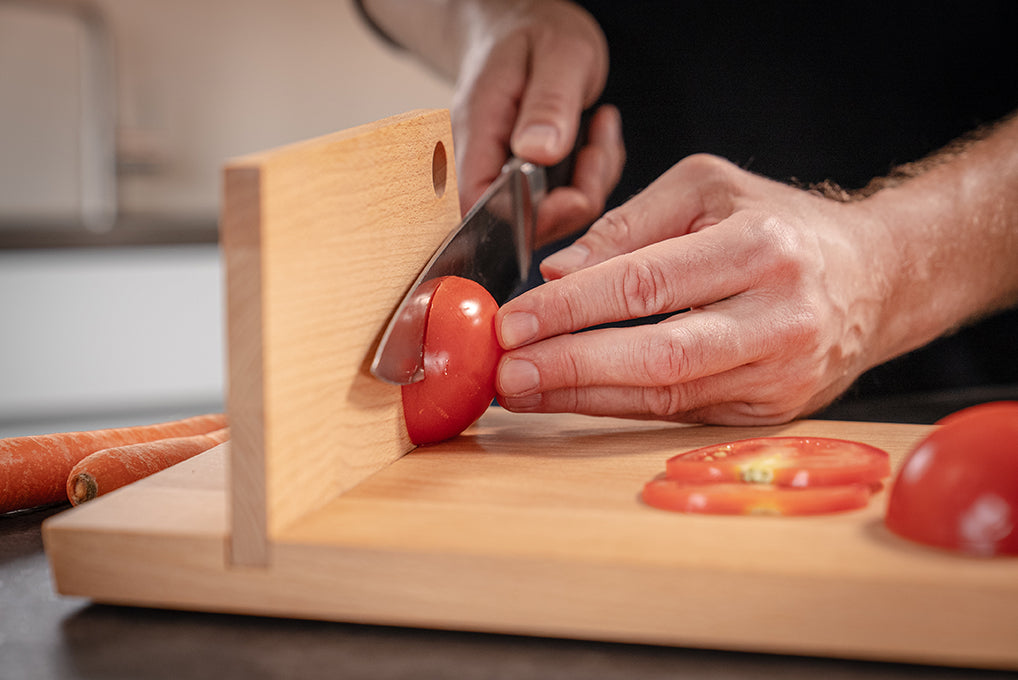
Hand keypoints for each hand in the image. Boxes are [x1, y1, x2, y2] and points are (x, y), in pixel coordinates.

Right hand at [451, 0, 622, 244]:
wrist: (520, 22)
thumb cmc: (536, 31)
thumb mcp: (559, 53)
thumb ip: (549, 103)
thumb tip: (537, 154)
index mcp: (478, 129)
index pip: (481, 204)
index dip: (528, 215)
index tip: (576, 193)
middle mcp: (482, 158)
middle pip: (518, 220)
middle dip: (574, 200)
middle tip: (599, 150)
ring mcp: (501, 171)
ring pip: (547, 215)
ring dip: (589, 186)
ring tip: (600, 135)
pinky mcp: (523, 177)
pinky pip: (560, 201)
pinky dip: (590, 179)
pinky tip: (595, 140)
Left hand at [494, 154, 896, 424]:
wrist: (877, 279)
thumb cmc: (781, 226)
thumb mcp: (709, 189)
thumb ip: (631, 225)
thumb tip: (559, 271)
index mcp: (762, 248)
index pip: (648, 284)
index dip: (573, 307)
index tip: (514, 319)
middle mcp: (778, 318)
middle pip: (658, 356)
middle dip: (571, 367)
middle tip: (507, 370)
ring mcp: (779, 375)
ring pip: (665, 397)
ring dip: (583, 397)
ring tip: (522, 390)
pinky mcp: (771, 411)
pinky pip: (680, 413)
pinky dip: (619, 407)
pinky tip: (570, 398)